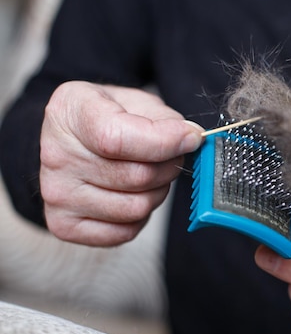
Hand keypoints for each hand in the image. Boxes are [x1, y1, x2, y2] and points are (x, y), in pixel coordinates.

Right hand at [40, 81, 203, 245]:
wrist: (73, 141)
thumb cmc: (108, 118)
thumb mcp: (135, 102)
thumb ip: (164, 119)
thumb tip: (190, 140)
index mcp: (70, 113)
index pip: (118, 138)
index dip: (165, 142)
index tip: (190, 138)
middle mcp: (56, 155)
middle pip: (137, 176)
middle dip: (169, 166)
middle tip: (170, 156)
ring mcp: (57, 194)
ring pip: (136, 207)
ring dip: (158, 192)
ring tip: (151, 175)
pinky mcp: (64, 225)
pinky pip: (125, 231)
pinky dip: (141, 216)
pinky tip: (133, 194)